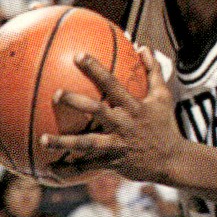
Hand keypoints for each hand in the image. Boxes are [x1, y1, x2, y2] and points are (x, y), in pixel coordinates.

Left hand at [40, 46, 182, 184]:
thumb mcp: (163, 97)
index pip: (113, 85)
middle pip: (98, 112)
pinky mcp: (113, 164)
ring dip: (65, 143)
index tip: (78, 56)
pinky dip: (69, 170)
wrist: (173, 161)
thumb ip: (153, 71)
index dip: (96, 70)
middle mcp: (124, 126)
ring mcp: (118, 146)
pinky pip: (88, 168)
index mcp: (134, 108)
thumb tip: (143, 46)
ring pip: (88, 144)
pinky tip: (50, 169)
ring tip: (43, 140)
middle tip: (56, 94)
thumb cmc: (165, 125)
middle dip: (76, 103)